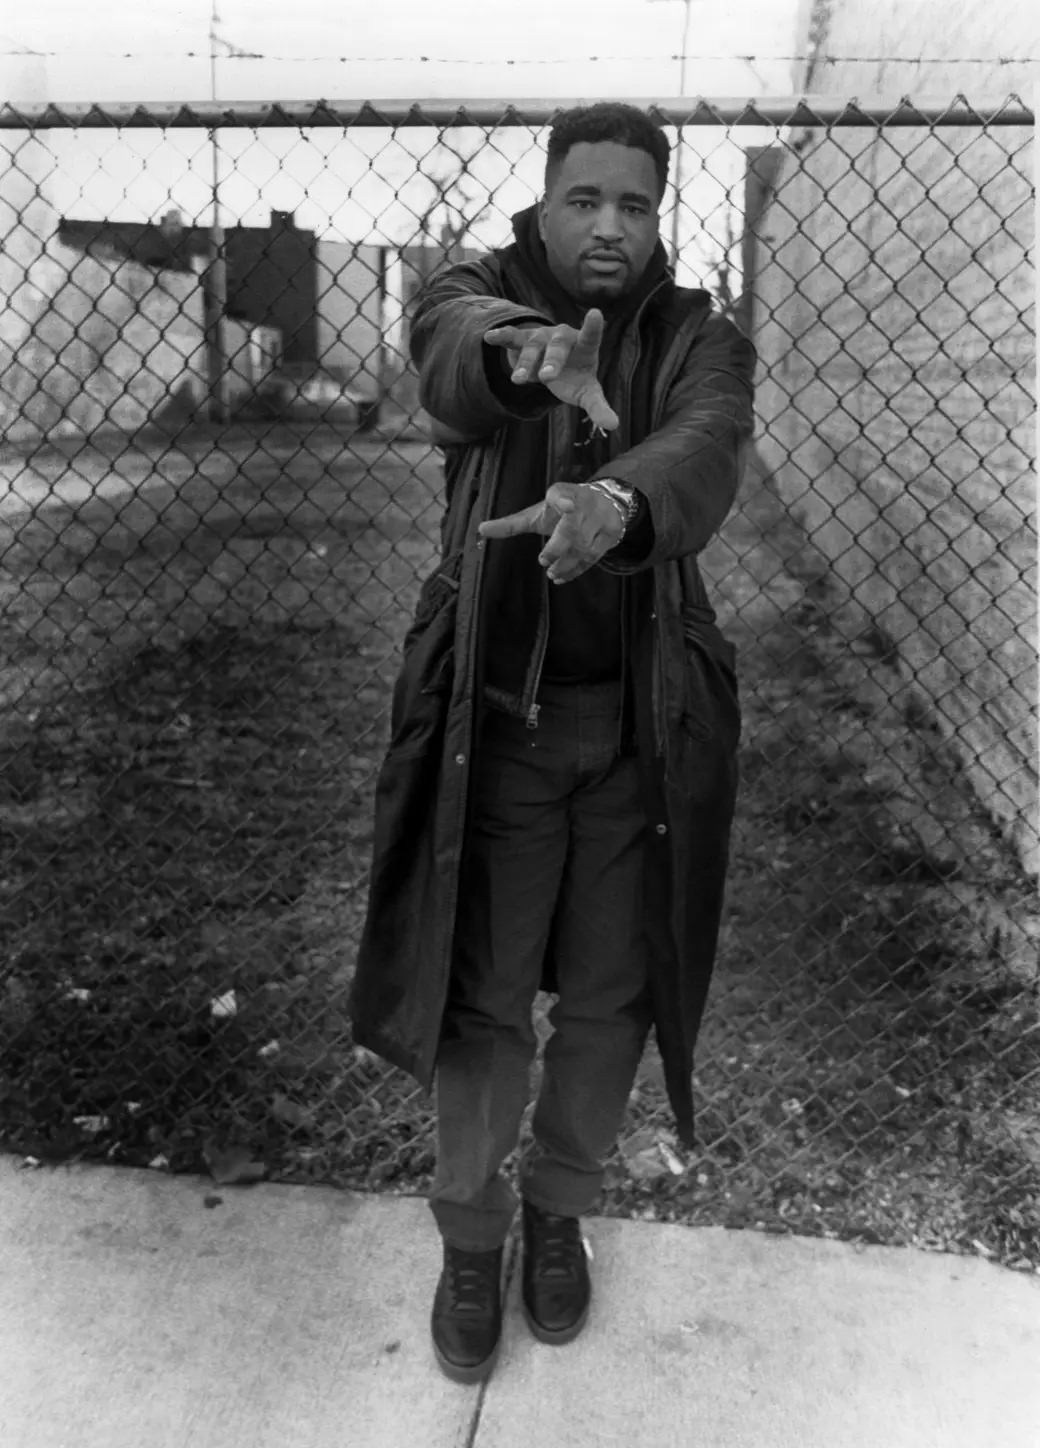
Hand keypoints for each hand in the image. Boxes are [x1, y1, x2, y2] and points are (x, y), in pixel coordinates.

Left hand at [477, 481, 623, 583]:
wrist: (604, 503)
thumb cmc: (561, 511)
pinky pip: (595, 556)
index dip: (563, 498)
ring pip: (583, 545)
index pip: (561, 493)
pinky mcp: (611, 534)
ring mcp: (600, 518)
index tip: (566, 504)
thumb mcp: (537, 514)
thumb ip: (511, 524)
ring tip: (552, 573)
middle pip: (572, 527)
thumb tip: (479, 529)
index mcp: (562, 493)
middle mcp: (583, 503)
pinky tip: (562, 577)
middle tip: (543, 561)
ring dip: (566, 563)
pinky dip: (578, 569)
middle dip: (558, 546)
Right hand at [483, 308, 618, 432]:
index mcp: (584, 347)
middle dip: (552, 360)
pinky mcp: (524, 339)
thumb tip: (614, 426)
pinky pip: (513, 337)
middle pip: (558, 346)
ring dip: (526, 362)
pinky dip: (502, 336)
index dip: (593, 327)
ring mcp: (542, 336)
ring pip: (534, 346)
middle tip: (547, 377)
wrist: (553, 364)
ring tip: (519, 382)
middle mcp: (563, 337)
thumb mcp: (587, 392)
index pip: (591, 337)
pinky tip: (490, 337)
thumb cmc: (575, 377)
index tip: (595, 314)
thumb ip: (598, 407)